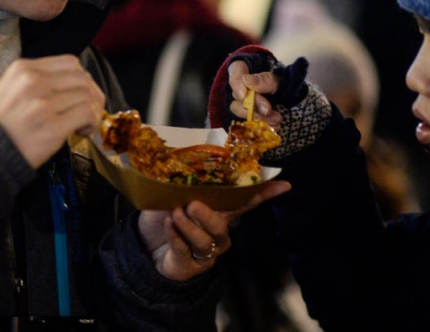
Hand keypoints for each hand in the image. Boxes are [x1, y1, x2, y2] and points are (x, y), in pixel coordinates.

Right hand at [0, 55, 104, 167]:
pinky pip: (87, 113)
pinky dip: (91, 122)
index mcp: (23, 69)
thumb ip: (35, 78)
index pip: (70, 62)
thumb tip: (69, 80)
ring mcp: (43, 104)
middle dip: (91, 95)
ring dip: (92, 111)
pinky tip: (82, 132)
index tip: (79, 94)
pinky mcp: (53, 127)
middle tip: (87, 111)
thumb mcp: (8, 87)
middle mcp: (33, 81)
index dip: (81, 78)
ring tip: (82, 124)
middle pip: (82, 78)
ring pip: (87, 95)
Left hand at [137, 181, 289, 281]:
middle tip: (190, 204)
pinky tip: (168, 225)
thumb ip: (184, 185)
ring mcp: (207, 252)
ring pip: (204, 240)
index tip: (284, 184)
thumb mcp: (172, 196)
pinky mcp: (192, 266)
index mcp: (219, 213)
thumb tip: (184, 162)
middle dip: (207, 215)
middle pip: (222, 224)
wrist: (145, 245)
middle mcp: (218, 233)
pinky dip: (175, 236)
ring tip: (174, 214)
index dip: (264, 194)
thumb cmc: (164, 216)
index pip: (244, 203)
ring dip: (187, 226)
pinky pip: (185, 250)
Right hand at [209, 45, 330, 161]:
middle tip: (268, 110)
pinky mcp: (249, 117)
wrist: (300, 103)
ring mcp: (243, 102)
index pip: (236, 69)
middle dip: (253, 104)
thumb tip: (247, 80)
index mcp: (250, 69)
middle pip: (237, 94)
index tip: (242, 95)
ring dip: (257, 117)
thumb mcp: (283, 80)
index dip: (235, 81)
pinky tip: (274, 127)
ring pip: (239, 110)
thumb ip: (266, 80)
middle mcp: (242, 85)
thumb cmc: (289, 86)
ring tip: (277, 120)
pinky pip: (247, 122)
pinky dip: (261, 126)